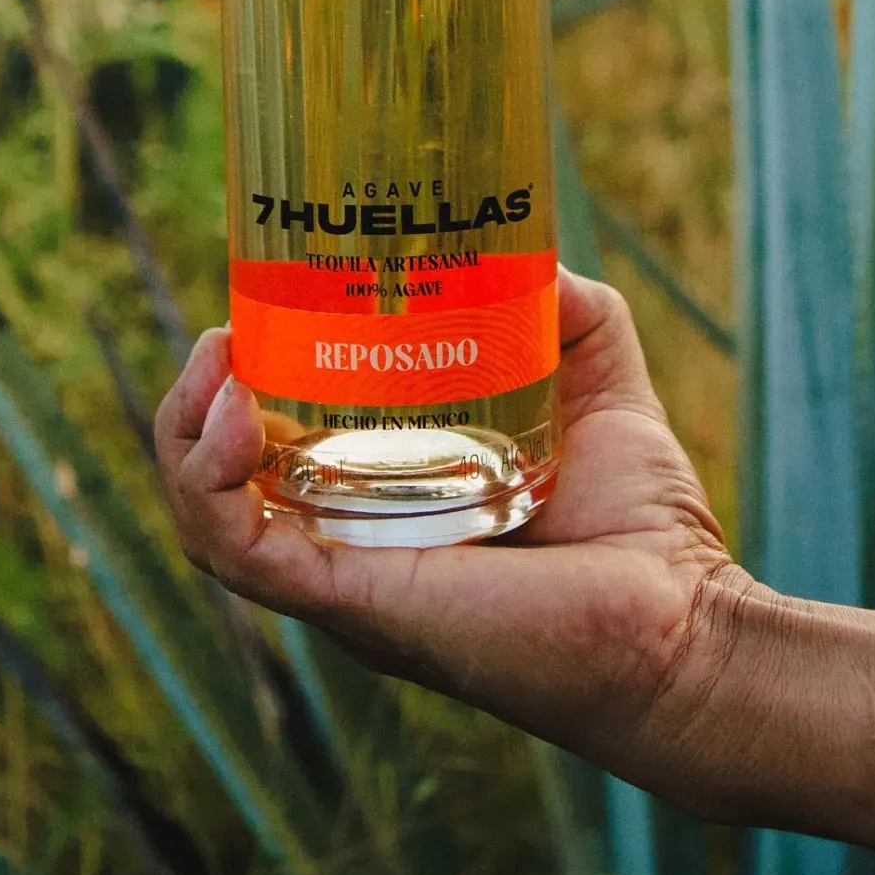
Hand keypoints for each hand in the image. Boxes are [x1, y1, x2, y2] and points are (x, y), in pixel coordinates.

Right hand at [155, 268, 753, 800]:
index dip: (244, 380)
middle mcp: (352, 549)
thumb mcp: (595, 384)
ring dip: (185, 437)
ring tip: (215, 364)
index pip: (275, 449)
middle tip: (220, 336)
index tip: (252, 308)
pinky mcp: (356, 602)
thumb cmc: (644, 526)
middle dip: (194, 406)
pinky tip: (231, 417)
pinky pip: (241, 553)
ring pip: (208, 520)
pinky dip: (211, 487)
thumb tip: (533, 252)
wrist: (689, 621)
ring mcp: (347, 582)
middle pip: (220, 486)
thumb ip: (562, 311)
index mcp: (387, 506)